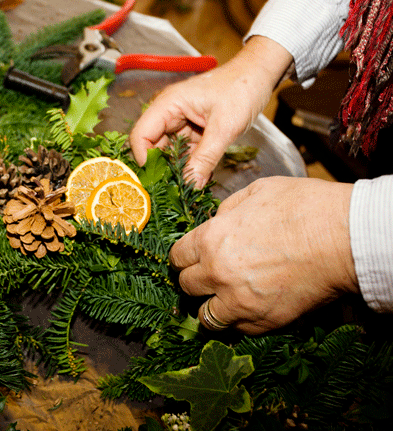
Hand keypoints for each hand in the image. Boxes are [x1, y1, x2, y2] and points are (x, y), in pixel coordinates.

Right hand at [129, 36, 292, 187]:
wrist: (260, 74)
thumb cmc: (242, 88)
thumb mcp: (224, 127)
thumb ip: (205, 158)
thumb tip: (191, 185)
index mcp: (168, 104)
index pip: (141, 135)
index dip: (144, 159)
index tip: (158, 180)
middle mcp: (170, 114)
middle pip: (152, 147)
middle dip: (162, 169)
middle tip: (174, 190)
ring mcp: (181, 123)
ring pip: (169, 153)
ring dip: (177, 170)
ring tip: (188, 188)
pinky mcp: (194, 131)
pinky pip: (185, 153)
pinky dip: (191, 166)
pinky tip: (199, 180)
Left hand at [169, 177, 358, 334]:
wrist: (344, 237)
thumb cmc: (303, 207)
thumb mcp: (257, 191)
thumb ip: (227, 209)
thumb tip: (217, 222)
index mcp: (211, 239)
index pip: (177, 257)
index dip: (182, 257)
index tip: (189, 258)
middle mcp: (218, 274)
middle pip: (186, 286)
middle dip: (194, 279)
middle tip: (208, 274)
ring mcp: (240, 302)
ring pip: (206, 316)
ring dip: (211, 305)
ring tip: (224, 297)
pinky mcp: (265, 322)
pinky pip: (238, 329)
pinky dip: (238, 320)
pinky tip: (249, 305)